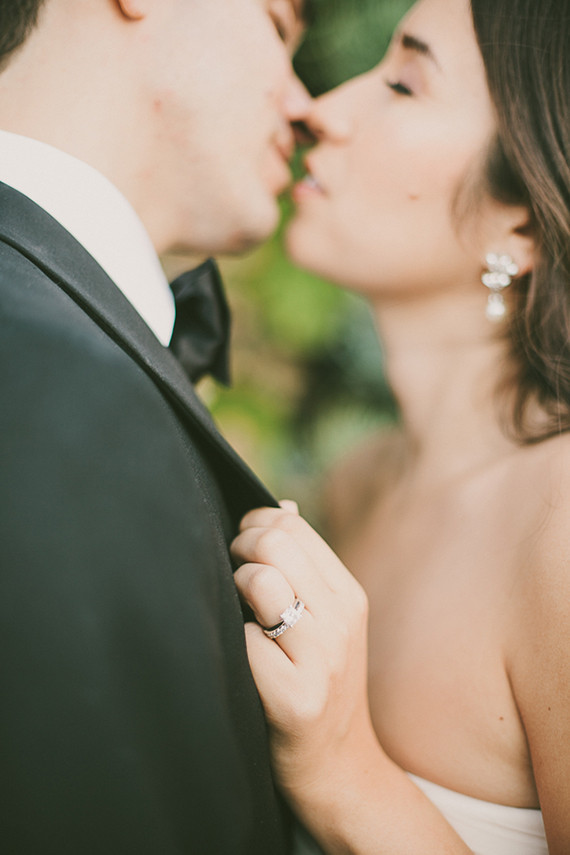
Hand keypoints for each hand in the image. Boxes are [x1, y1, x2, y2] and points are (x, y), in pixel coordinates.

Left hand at [231, 506, 375, 801]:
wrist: (339, 770)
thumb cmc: (318, 687)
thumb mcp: (327, 622)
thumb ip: (304, 566)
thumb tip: (281, 505)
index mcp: (348, 594)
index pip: (291, 523)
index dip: (252, 526)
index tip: (241, 552)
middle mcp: (342, 619)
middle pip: (274, 541)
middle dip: (237, 549)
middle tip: (232, 579)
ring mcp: (322, 658)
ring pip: (259, 580)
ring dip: (232, 591)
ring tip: (239, 616)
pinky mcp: (295, 697)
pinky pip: (244, 638)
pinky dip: (231, 641)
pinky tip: (240, 659)